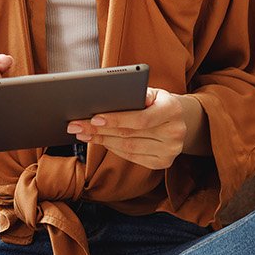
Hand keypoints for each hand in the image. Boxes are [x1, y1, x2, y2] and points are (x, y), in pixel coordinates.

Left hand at [67, 87, 190, 170]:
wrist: (177, 118)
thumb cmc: (157, 102)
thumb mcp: (151, 91)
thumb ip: (136, 94)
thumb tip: (113, 97)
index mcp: (173, 110)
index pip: (141, 119)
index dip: (116, 120)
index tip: (94, 118)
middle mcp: (175, 132)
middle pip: (130, 135)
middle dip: (99, 130)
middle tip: (76, 126)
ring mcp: (170, 151)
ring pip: (128, 148)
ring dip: (102, 140)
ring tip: (83, 133)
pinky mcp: (163, 163)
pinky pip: (132, 157)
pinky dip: (113, 148)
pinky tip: (100, 141)